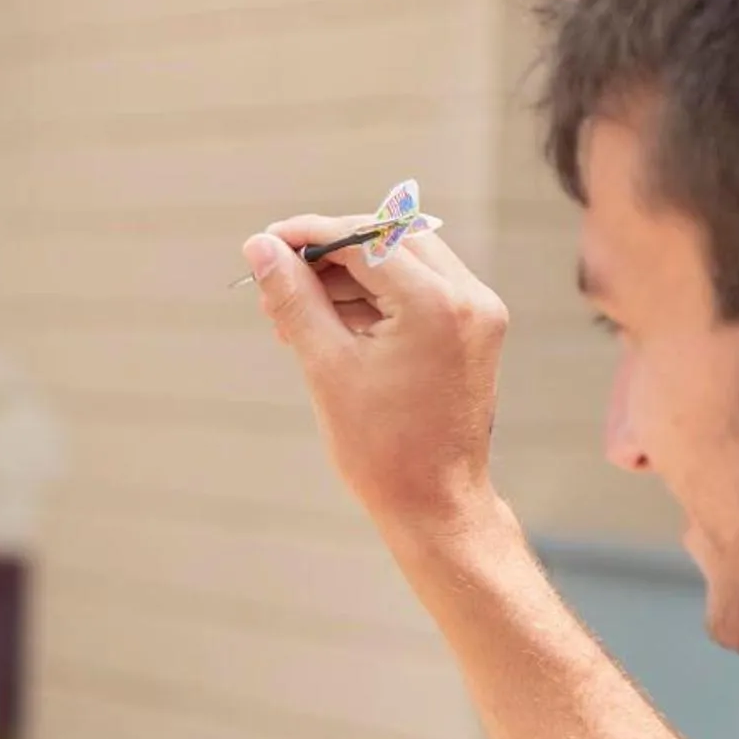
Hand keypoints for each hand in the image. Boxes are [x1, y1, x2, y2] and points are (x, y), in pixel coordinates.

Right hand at [244, 214, 509, 537]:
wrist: (434, 504)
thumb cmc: (381, 448)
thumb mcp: (326, 366)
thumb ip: (294, 298)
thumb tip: (259, 249)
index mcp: (436, 304)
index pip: (364, 238)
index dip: (309, 234)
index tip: (266, 244)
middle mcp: (469, 298)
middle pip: (388, 239)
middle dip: (329, 252)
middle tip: (279, 275)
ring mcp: (478, 313)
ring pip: (405, 261)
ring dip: (349, 274)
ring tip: (294, 309)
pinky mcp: (474, 331)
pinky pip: (421, 290)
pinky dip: (376, 296)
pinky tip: (330, 321)